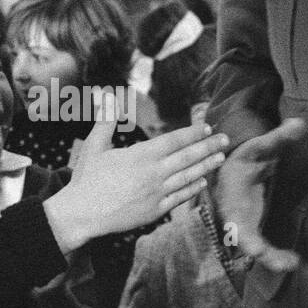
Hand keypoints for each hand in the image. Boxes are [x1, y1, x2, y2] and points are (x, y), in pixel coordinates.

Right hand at [46, 98, 228, 252]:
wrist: (82, 214)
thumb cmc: (87, 178)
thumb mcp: (95, 145)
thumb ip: (106, 119)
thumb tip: (106, 94)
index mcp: (141, 155)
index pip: (174, 140)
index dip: (193, 133)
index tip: (206, 127)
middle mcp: (154, 173)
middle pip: (187, 157)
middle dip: (208, 147)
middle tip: (225, 139)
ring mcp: (156, 194)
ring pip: (188, 177)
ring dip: (206, 166)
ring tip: (220, 158)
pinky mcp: (155, 211)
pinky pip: (179, 198)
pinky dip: (193, 189)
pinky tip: (202, 182)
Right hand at [209, 118, 305, 272]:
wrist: (232, 172)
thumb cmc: (243, 160)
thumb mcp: (257, 148)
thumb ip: (277, 138)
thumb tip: (299, 122)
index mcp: (232, 199)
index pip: (235, 220)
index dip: (243, 235)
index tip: (254, 249)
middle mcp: (236, 218)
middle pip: (245, 242)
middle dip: (261, 252)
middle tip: (281, 261)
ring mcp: (245, 228)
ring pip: (256, 251)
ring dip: (273, 260)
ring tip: (292, 263)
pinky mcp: (255, 232)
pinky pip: (265, 249)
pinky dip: (277, 257)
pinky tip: (295, 260)